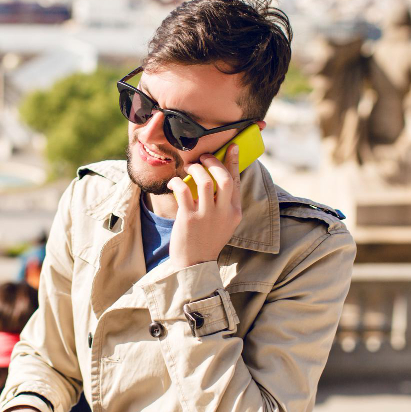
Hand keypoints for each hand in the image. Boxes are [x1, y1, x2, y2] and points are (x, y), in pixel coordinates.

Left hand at [166, 144, 241, 268]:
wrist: (194, 264)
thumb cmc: (207, 239)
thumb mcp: (224, 223)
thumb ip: (224, 203)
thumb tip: (218, 177)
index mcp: (234, 212)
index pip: (236, 181)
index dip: (233, 161)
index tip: (231, 146)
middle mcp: (223, 213)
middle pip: (223, 178)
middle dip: (213, 162)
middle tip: (203, 158)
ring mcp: (206, 216)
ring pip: (205, 182)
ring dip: (196, 169)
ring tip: (189, 167)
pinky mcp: (188, 219)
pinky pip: (183, 191)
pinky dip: (178, 181)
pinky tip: (174, 182)